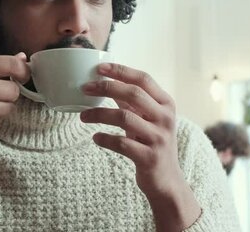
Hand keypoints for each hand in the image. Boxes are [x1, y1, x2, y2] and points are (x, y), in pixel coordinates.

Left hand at [80, 63, 200, 230]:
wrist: (167, 180)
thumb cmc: (153, 144)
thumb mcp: (148, 119)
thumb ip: (132, 102)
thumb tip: (107, 82)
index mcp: (166, 104)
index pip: (143, 79)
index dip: (121, 71)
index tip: (99, 68)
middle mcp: (165, 118)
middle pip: (133, 94)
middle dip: (106, 88)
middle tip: (85, 88)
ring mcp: (159, 138)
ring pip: (124, 118)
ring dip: (99, 114)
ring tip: (83, 116)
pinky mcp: (149, 158)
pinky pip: (122, 144)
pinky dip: (105, 139)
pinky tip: (95, 138)